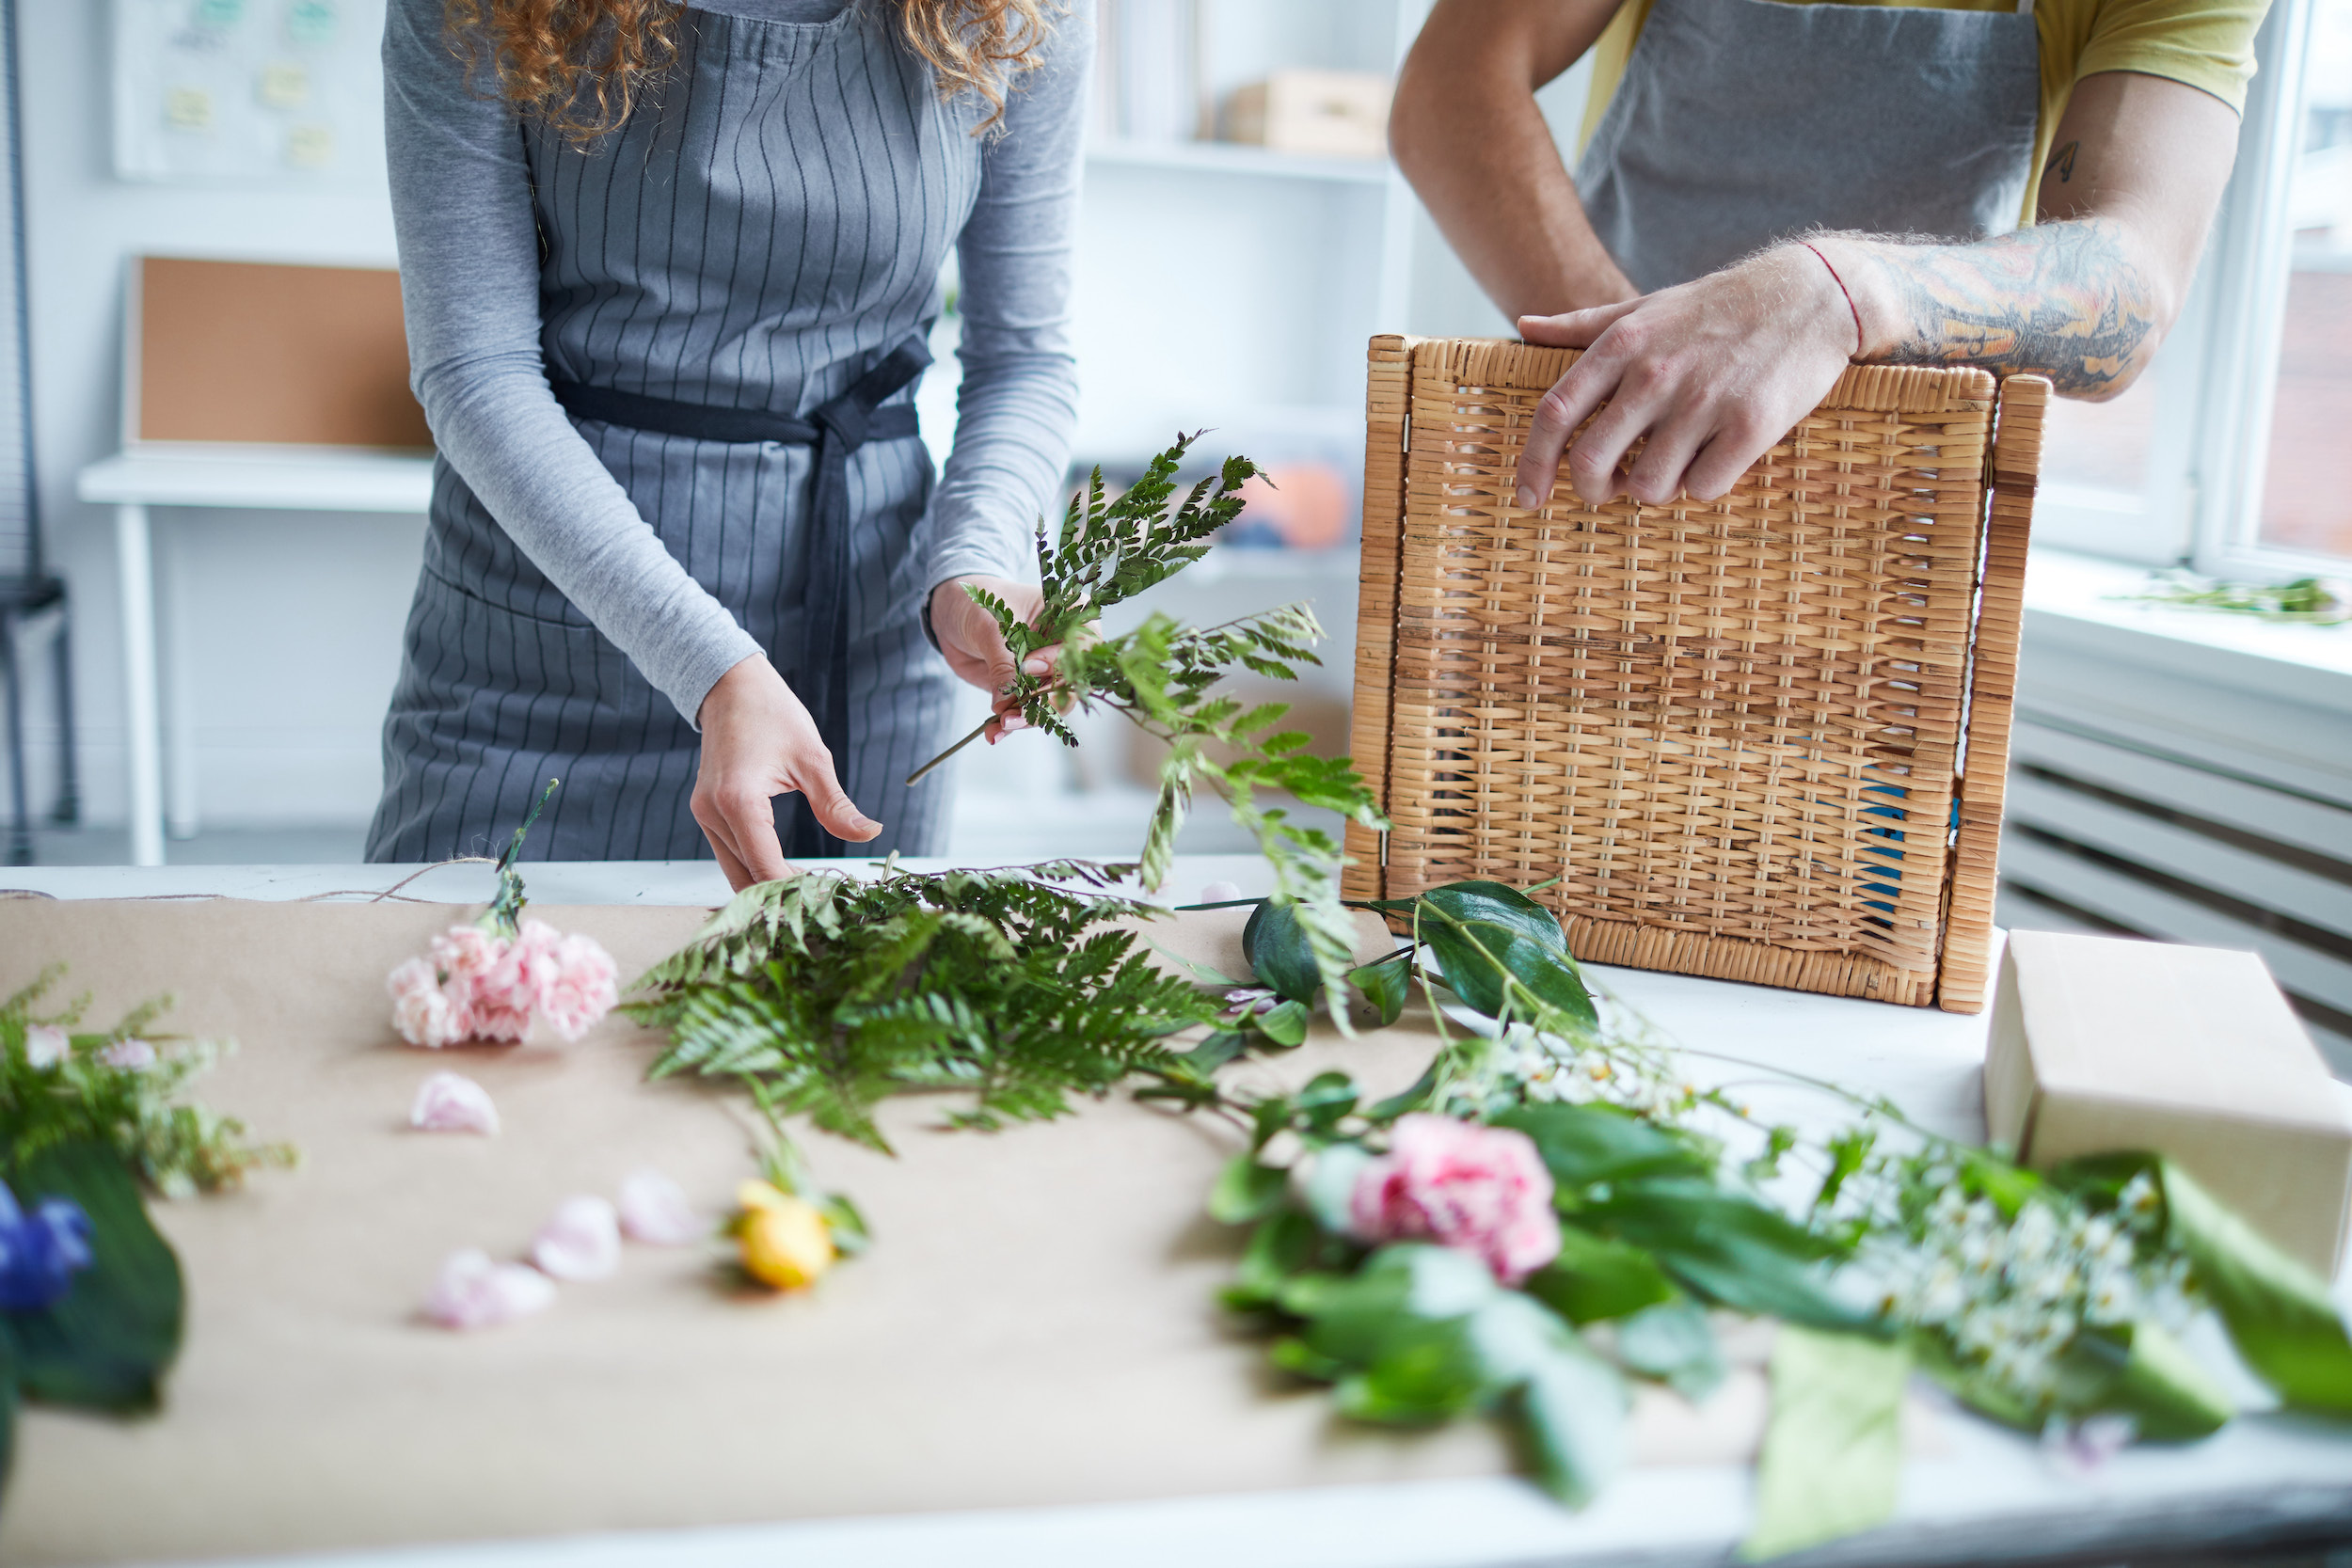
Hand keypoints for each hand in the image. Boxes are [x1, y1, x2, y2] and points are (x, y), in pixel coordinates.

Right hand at [692, 655, 879, 888]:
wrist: (731, 687)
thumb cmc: (773, 714)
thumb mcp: (813, 759)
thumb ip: (837, 805)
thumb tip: (870, 834)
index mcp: (739, 801)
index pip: (766, 866)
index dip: (796, 889)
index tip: (827, 897)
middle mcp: (713, 814)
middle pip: (745, 879)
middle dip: (781, 896)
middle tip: (821, 900)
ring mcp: (704, 815)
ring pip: (734, 872)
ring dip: (766, 885)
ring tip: (807, 888)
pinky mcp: (705, 813)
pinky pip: (728, 854)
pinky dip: (753, 867)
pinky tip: (783, 868)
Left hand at [928, 575, 1060, 744]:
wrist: (951, 611)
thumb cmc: (977, 601)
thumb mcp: (991, 627)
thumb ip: (1003, 664)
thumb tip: (1007, 703)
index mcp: (1071, 617)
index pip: (1081, 648)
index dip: (1058, 662)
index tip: (1029, 667)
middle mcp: (1065, 647)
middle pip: (1070, 684)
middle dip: (1044, 702)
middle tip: (1015, 713)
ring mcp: (1048, 671)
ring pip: (1051, 704)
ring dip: (1026, 719)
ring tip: (1001, 725)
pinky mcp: (1028, 689)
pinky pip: (1026, 712)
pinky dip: (1010, 724)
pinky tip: (994, 733)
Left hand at [1512, 244, 1858, 510]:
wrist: (1811, 293)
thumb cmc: (1718, 307)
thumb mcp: (1646, 307)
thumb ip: (1582, 325)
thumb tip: (1523, 325)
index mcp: (1621, 345)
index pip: (1554, 414)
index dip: (1532, 464)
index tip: (1527, 499)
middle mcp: (1655, 373)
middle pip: (1592, 463)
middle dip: (1594, 492)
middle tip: (1611, 490)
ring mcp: (1703, 401)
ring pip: (1649, 487)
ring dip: (1657, 489)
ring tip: (1677, 462)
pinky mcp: (1750, 425)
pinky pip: (1704, 489)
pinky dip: (1705, 485)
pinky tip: (1717, 458)